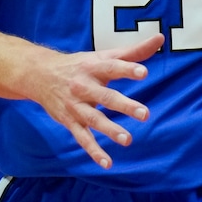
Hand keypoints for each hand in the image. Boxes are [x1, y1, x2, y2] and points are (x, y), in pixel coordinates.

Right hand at [28, 32, 164, 168]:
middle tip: (144, 114)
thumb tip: (160, 38)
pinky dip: (94, 151)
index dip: (127, 69)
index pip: (112, 67)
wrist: (41, 74)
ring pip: (94, 119)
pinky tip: (107, 163)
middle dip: (124, 105)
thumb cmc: (81, 64)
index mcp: (94, 67)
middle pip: (106, 96)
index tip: (144, 72)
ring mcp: (76, 105)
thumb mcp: (103, 56)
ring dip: (110, 130)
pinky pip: (82, 138)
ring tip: (128, 140)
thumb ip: (133, 51)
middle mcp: (84, 86)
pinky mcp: (70, 121)